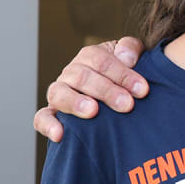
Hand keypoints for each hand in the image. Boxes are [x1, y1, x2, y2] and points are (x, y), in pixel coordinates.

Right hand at [33, 37, 147, 141]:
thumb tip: (126, 57)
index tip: (142, 90)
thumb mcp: (132, 57)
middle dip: (107, 91)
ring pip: (60, 94)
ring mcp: (59, 92)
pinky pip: (42, 118)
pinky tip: (60, 135)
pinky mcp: (52, 113)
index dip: (123, 74)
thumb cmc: (125, 76)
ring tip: (93, 112)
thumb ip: (131, 48)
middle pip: (83, 77)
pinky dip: (48, 125)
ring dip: (76, 102)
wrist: (115, 95)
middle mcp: (72, 73)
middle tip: (127, 105)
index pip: (103, 61)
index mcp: (90, 56)